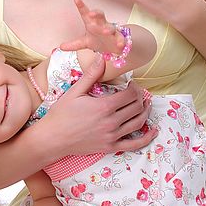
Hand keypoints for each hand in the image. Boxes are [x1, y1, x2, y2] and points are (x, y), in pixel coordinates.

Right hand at [42, 55, 157, 153]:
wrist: (52, 138)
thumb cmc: (61, 114)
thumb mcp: (75, 91)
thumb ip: (91, 75)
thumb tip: (101, 57)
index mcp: (104, 107)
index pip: (130, 95)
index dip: (135, 87)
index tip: (131, 84)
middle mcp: (111, 122)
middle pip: (137, 107)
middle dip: (140, 97)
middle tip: (137, 92)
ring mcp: (112, 136)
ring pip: (139, 122)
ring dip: (146, 112)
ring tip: (146, 104)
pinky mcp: (110, 147)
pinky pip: (134, 144)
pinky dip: (147, 138)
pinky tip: (154, 131)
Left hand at [59, 0, 124, 55]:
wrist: (114, 45)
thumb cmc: (99, 39)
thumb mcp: (85, 42)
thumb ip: (74, 44)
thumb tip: (61, 47)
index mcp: (92, 23)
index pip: (85, 13)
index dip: (81, 6)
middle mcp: (102, 24)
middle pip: (100, 15)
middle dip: (96, 13)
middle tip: (91, 14)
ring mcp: (111, 31)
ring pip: (110, 27)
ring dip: (108, 29)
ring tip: (105, 31)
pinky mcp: (119, 38)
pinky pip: (120, 38)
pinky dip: (121, 41)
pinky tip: (120, 44)